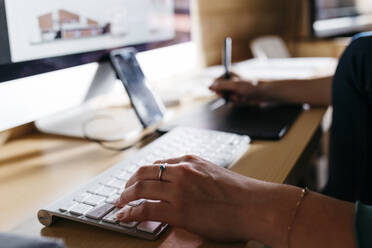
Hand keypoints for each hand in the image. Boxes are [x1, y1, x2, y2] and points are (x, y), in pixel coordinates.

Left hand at [115, 155, 294, 245]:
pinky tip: (124, 216)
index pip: (157, 164)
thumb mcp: (213, 173)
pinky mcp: (178, 210)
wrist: (254, 205)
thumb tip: (180, 186)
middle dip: (129, 183)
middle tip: (123, 192)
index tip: (137, 180)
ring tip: (119, 204)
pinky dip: (130, 212)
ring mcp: (178, 190)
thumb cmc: (239, 192)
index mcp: (189, 161)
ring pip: (140, 188)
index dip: (143, 174)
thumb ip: (194, 175)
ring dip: (125, 197)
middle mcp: (180, 171)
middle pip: (143, 173)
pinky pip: (145, 209)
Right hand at [209, 72, 262, 105]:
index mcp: (229, 74)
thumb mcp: (235, 85)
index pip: (216, 82)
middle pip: (220, 90)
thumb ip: (221, 85)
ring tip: (241, 97)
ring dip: (232, 98)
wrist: (264, 92)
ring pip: (226, 96)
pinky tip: (243, 98)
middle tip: (234, 96)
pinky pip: (232, 99)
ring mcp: (234, 87)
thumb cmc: (251, 86)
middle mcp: (231, 80)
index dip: (217, 89)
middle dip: (226, 95)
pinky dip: (236, 101)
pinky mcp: (238, 94)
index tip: (221, 94)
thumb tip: (210, 86)